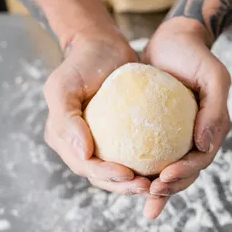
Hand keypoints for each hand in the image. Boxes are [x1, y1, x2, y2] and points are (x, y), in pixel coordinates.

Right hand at [43, 25, 151, 194]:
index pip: (85, 166)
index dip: (106, 176)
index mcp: (64, 140)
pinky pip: (136, 153)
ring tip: (159, 183)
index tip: (128, 175)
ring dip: (137, 182)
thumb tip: (82, 154)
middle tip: (147, 187)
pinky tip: (168, 165)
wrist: (103, 45)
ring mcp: (101, 142)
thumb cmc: (81, 63)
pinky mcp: (122, 136)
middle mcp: (81, 146)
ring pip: (120, 171)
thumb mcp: (63, 86)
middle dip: (124, 187)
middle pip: (103, 177)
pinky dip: (149, 163)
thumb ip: (66, 120)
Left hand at [141, 18, 231, 218]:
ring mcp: (176, 138)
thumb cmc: (194, 55)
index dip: (185, 173)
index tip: (164, 178)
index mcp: (212, 131)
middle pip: (184, 172)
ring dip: (155, 189)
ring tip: (139, 199)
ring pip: (166, 170)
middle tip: (149, 192)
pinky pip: (147, 154)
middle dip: (169, 188)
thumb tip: (205, 146)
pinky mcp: (156, 133)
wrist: (173, 39)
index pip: (200, 160)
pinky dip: (138, 169)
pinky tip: (121, 178)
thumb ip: (215, 110)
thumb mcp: (214, 77)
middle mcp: (195, 139)